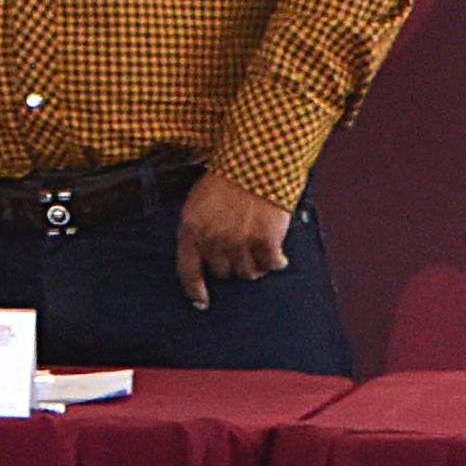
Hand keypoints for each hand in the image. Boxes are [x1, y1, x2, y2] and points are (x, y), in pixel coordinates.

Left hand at [176, 169, 293, 306]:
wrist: (255, 162)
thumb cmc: (225, 179)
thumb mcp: (198, 202)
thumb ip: (198, 230)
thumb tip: (205, 259)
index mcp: (191, 229)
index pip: (188, 271)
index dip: (195, 290)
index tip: (202, 302)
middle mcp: (214, 240)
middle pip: (223, 273)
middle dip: (230, 264)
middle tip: (239, 249)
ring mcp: (240, 242)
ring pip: (248, 273)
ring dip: (254, 264)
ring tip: (258, 246)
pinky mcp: (266, 242)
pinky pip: (272, 265)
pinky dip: (276, 260)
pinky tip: (277, 252)